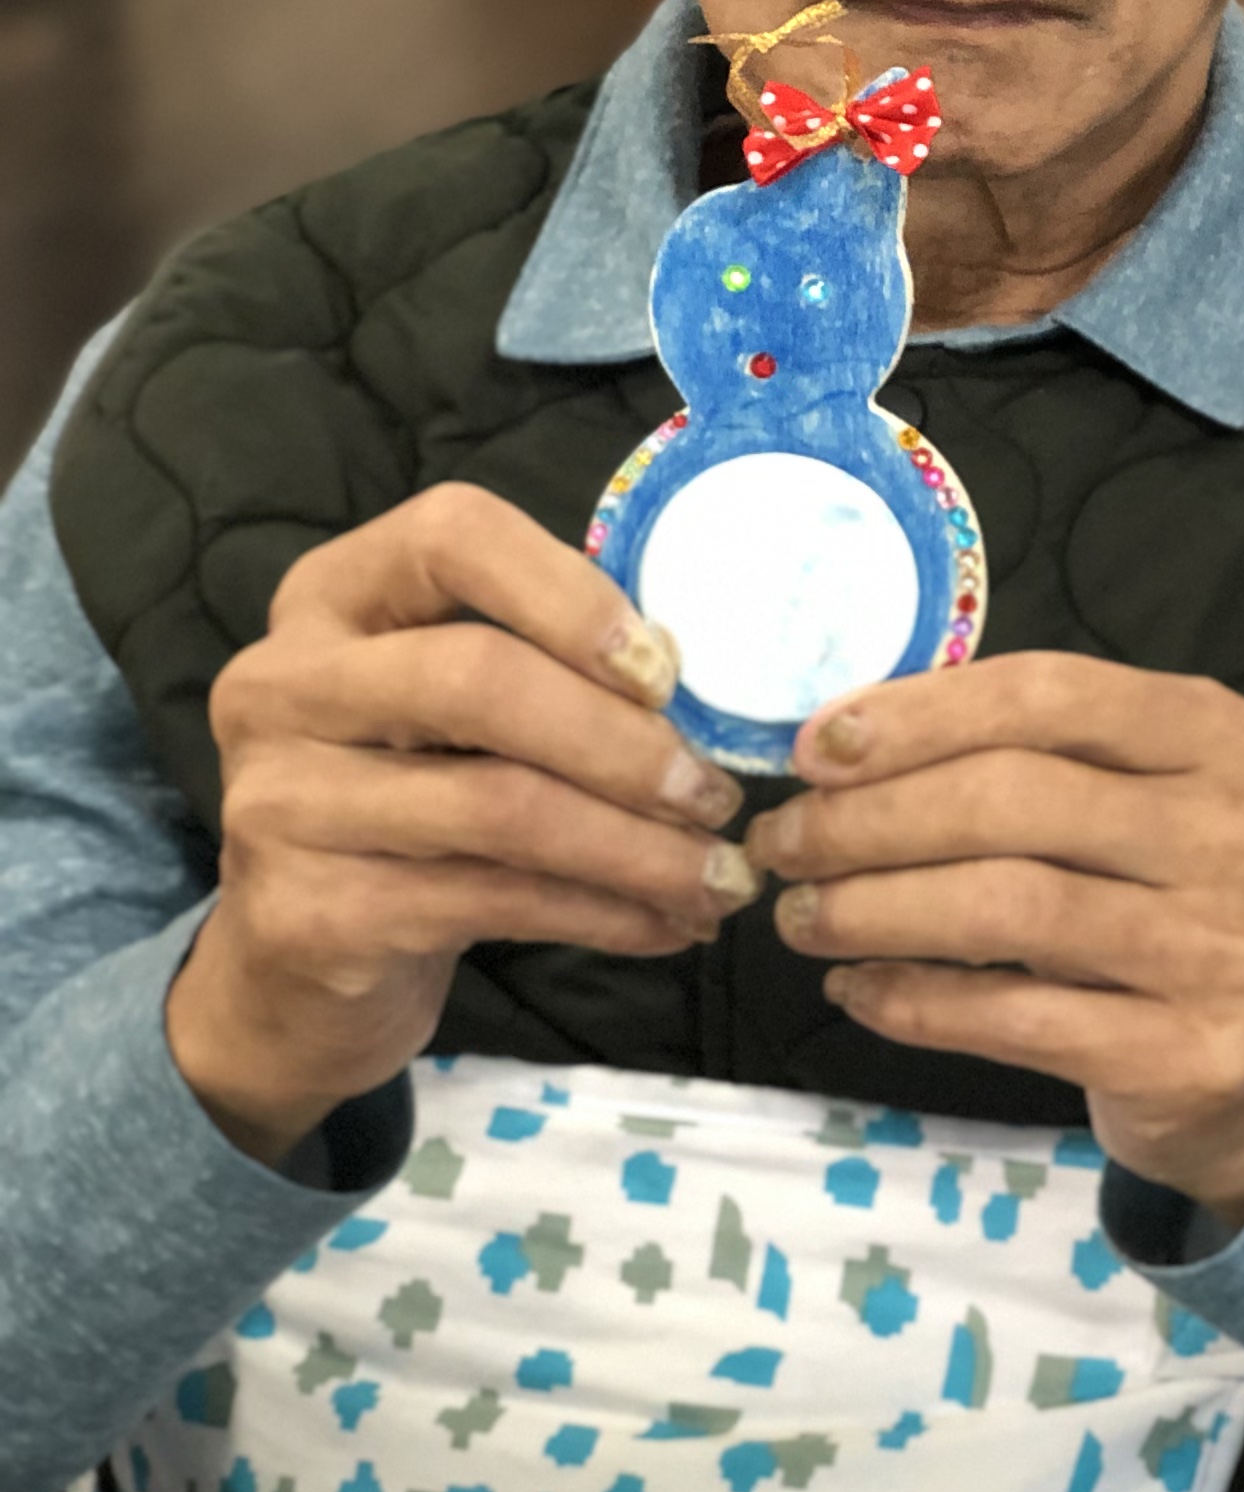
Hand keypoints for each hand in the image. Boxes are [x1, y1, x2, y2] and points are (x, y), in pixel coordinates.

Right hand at [177, 482, 755, 1167]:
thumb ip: (547, 665)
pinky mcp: (303, 911)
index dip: (573, 595)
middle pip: (477, 679)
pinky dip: (605, 914)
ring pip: (498, 808)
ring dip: (640, 850)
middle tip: (717, 796)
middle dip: (625, 745)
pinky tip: (666, 924)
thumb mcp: (461, 710)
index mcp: (334, 596)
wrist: (300, 956)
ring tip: (720, 878)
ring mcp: (275, 799)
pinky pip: (490, 901)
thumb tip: (687, 673)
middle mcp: (281, 682)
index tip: (665, 674)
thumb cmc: (414, 798)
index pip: (453, 536)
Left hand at [747, 656, 1243, 1227]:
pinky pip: (1009, 1018)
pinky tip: (859, 988)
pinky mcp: (1184, 1052)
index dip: (918, 715)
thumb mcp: (1143, 800)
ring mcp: (1221, 950)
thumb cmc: (1173, 902)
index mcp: (1229, 742)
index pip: (1052, 695)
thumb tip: (848, 737)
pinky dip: (910, 1000)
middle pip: (1012, 800)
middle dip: (867, 819)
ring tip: (803, 915)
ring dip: (871, 909)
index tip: (815, 747)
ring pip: (1002, 909)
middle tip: (785, 842)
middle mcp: (1239, 836)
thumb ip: (1034, 755)